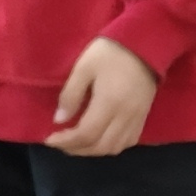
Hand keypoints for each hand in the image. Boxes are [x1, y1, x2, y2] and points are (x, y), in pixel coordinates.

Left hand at [43, 35, 158, 156]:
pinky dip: (110, 146)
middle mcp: (125, 116)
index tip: (49, 138)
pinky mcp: (143, 117)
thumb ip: (70, 95)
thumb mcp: (83, 67)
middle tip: (60, 143)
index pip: (86, 134)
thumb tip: (60, 120)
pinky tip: (99, 138)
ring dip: (93, 150)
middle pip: (100, 146)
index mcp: (109, 103)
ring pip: (115, 148)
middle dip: (77, 149)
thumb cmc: (110, 53)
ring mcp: (137, 118)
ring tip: (77, 143)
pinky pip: (128, 142)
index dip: (66, 141)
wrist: (145, 44)